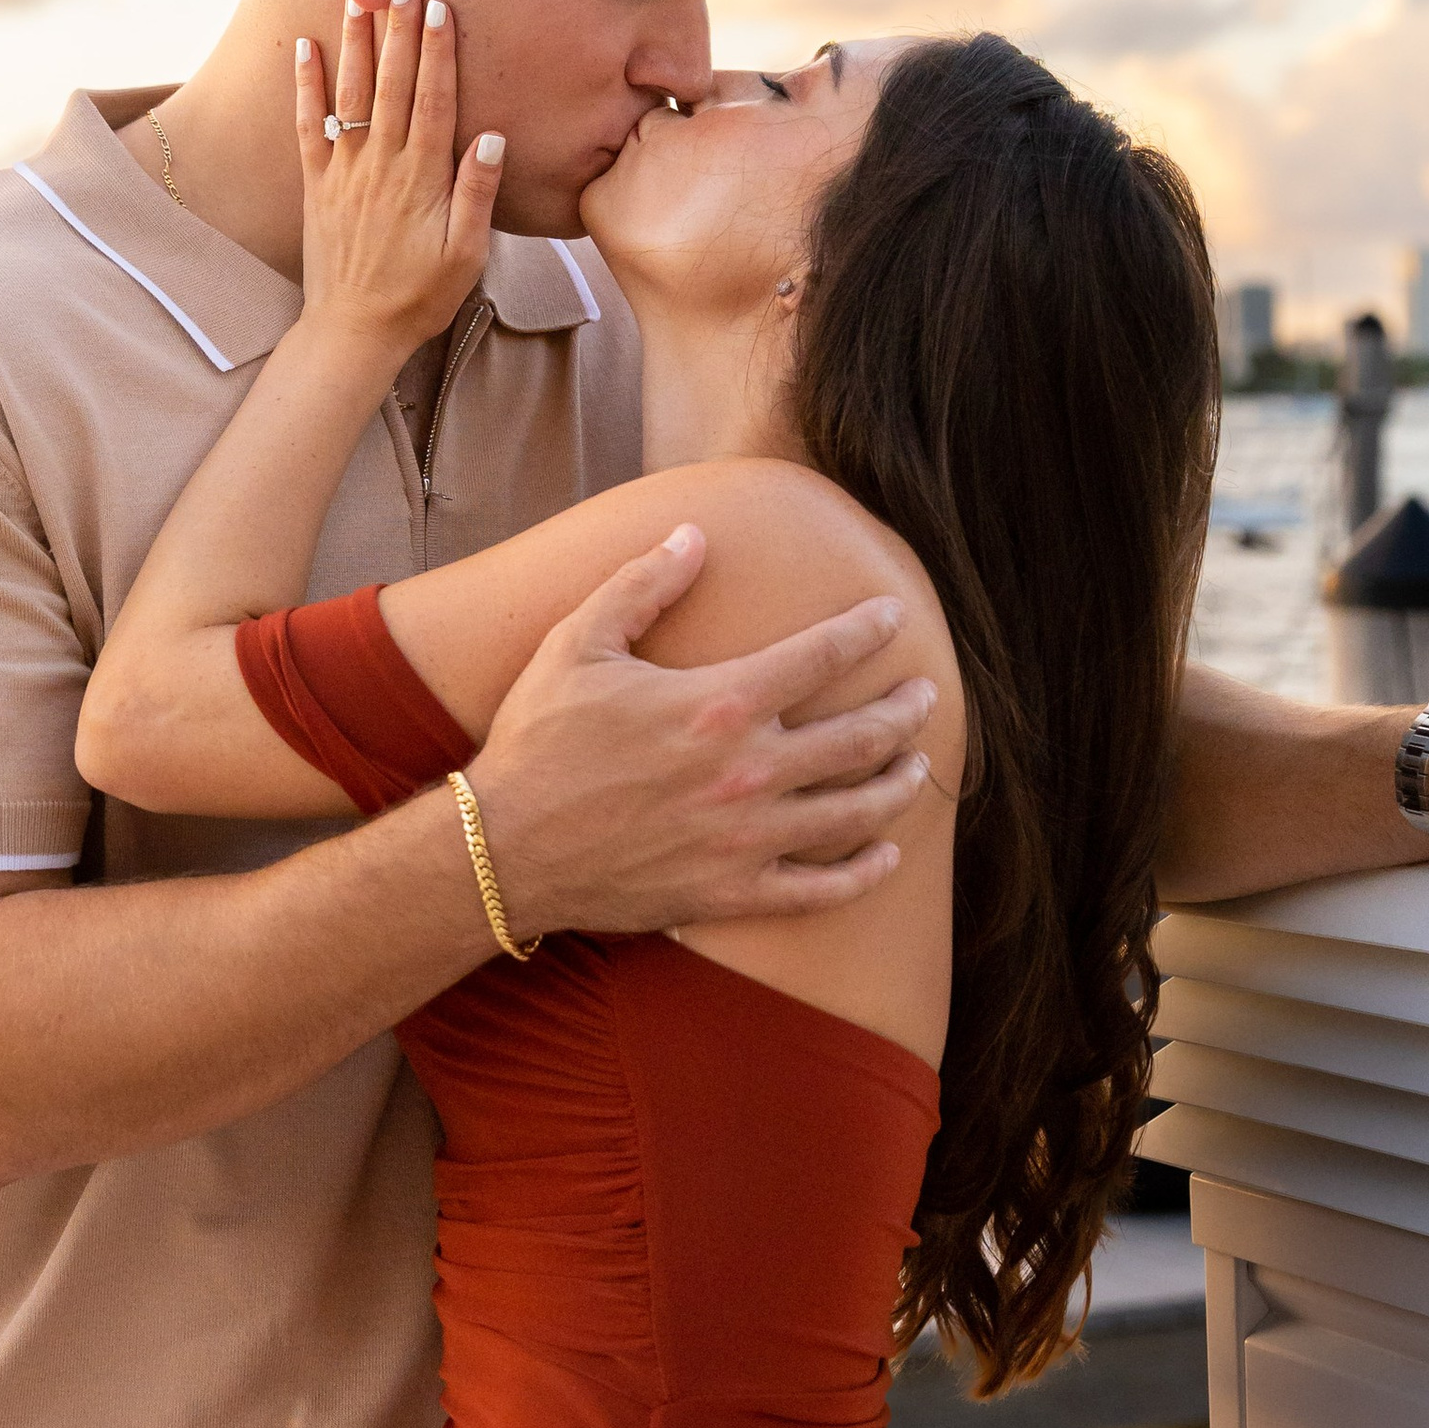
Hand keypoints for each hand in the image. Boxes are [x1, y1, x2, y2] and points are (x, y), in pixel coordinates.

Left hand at [297, 0, 501, 356]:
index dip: (437, 50)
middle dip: (398, 29)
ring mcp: (345, 170)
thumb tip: (491, 136)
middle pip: (393, 83)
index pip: (434, 99)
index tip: (438, 6)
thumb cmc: (420, 296)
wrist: (354, 330)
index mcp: (423, 177)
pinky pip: (309, 125)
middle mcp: (382, 163)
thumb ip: (476, 193)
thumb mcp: (466, 254)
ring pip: (351, 93)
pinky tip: (305, 48)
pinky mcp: (317, 184)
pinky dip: (306, 86)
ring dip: (356, 42)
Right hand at [464, 530, 936, 931]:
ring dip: (900, 784)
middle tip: (926, 695)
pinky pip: (821, 889)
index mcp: (719, 702)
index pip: (822, 656)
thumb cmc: (538, 741)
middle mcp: (748, 770)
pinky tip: (884, 854)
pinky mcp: (732, 893)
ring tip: (918, 765)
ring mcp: (747, 838)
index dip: (868, 631)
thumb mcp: (578, 643)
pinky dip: (863, 871)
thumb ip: (643, 584)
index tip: (895, 616)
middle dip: (906, 710)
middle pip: (860, 736)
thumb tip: (695, 534)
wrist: (502, 850)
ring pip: (857, 811)